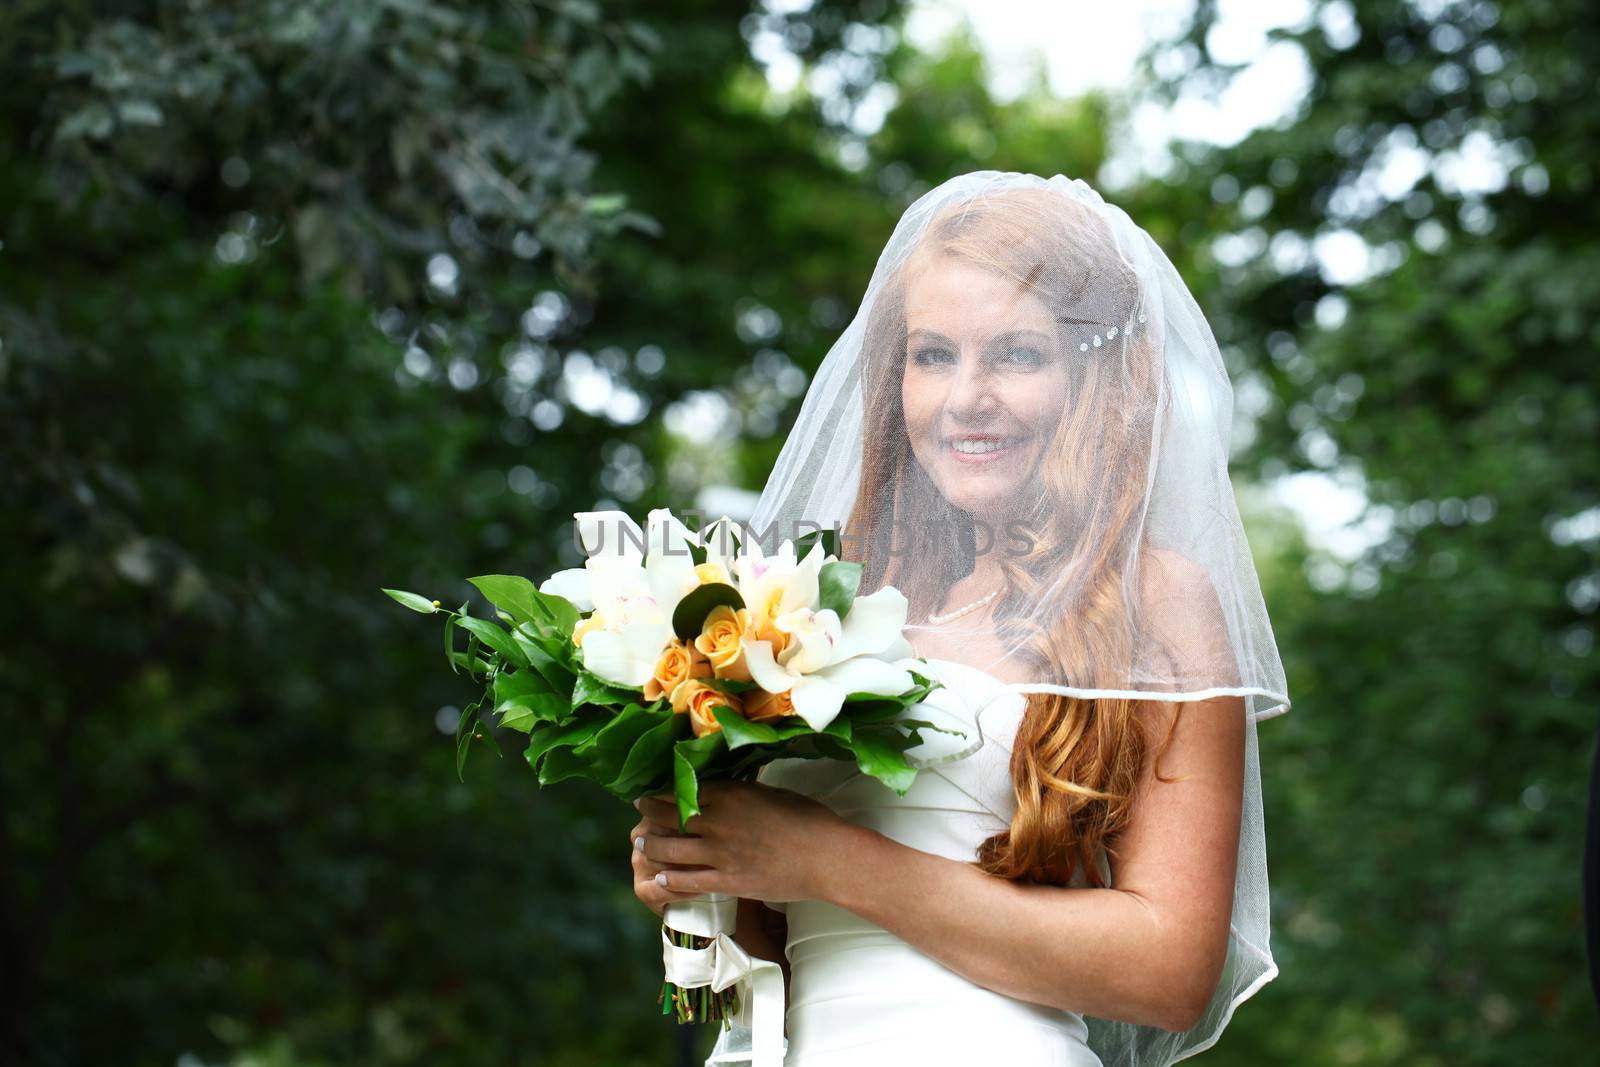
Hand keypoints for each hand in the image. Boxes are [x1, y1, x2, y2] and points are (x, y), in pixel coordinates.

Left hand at [629, 779, 855, 909]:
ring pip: (670, 850)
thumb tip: (724, 790)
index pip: (683, 790)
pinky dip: (670, 879)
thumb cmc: (806, 819)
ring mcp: (720, 853)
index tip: (653, 790)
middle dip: (648, 814)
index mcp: (730, 794)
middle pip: (668, 817)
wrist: (825, 857)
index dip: (662, 791)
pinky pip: (688, 881)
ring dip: (651, 845)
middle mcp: (718, 821)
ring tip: (641, 843)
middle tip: (639, 813)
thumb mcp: (770, 793)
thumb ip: (742, 792)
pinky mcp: (728, 881)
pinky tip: (661, 878)